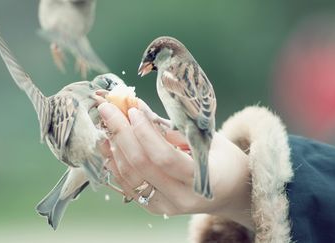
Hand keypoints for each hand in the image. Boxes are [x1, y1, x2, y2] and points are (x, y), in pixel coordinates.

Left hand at [98, 100, 253, 229]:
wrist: (228, 191)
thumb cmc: (222, 159)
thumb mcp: (207, 139)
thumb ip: (173, 128)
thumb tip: (138, 109)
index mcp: (202, 180)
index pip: (164, 158)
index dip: (144, 133)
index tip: (133, 110)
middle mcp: (181, 198)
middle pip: (141, 166)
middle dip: (121, 134)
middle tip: (109, 109)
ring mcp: (165, 206)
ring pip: (129, 177)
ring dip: (113, 147)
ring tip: (106, 123)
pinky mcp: (153, 207)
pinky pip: (127, 184)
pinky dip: (114, 162)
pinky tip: (107, 142)